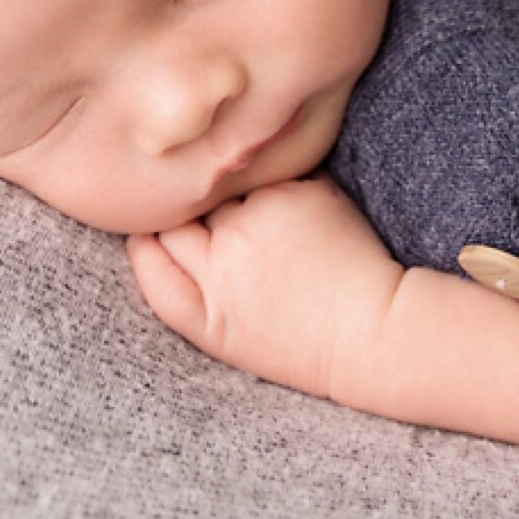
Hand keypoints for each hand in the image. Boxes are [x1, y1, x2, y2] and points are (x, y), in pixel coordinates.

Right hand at [125, 175, 406, 401]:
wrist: (372, 333)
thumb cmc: (302, 338)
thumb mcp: (225, 333)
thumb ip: (187, 285)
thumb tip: (155, 225)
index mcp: (201, 311)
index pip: (146, 255)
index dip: (147, 238)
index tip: (160, 232)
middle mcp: (220, 265)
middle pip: (176, 217)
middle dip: (189, 214)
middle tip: (228, 231)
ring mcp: (254, 224)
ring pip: (224, 193)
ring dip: (239, 202)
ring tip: (280, 238)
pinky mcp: (290, 195)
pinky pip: (270, 180)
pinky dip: (284, 193)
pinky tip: (306, 224)